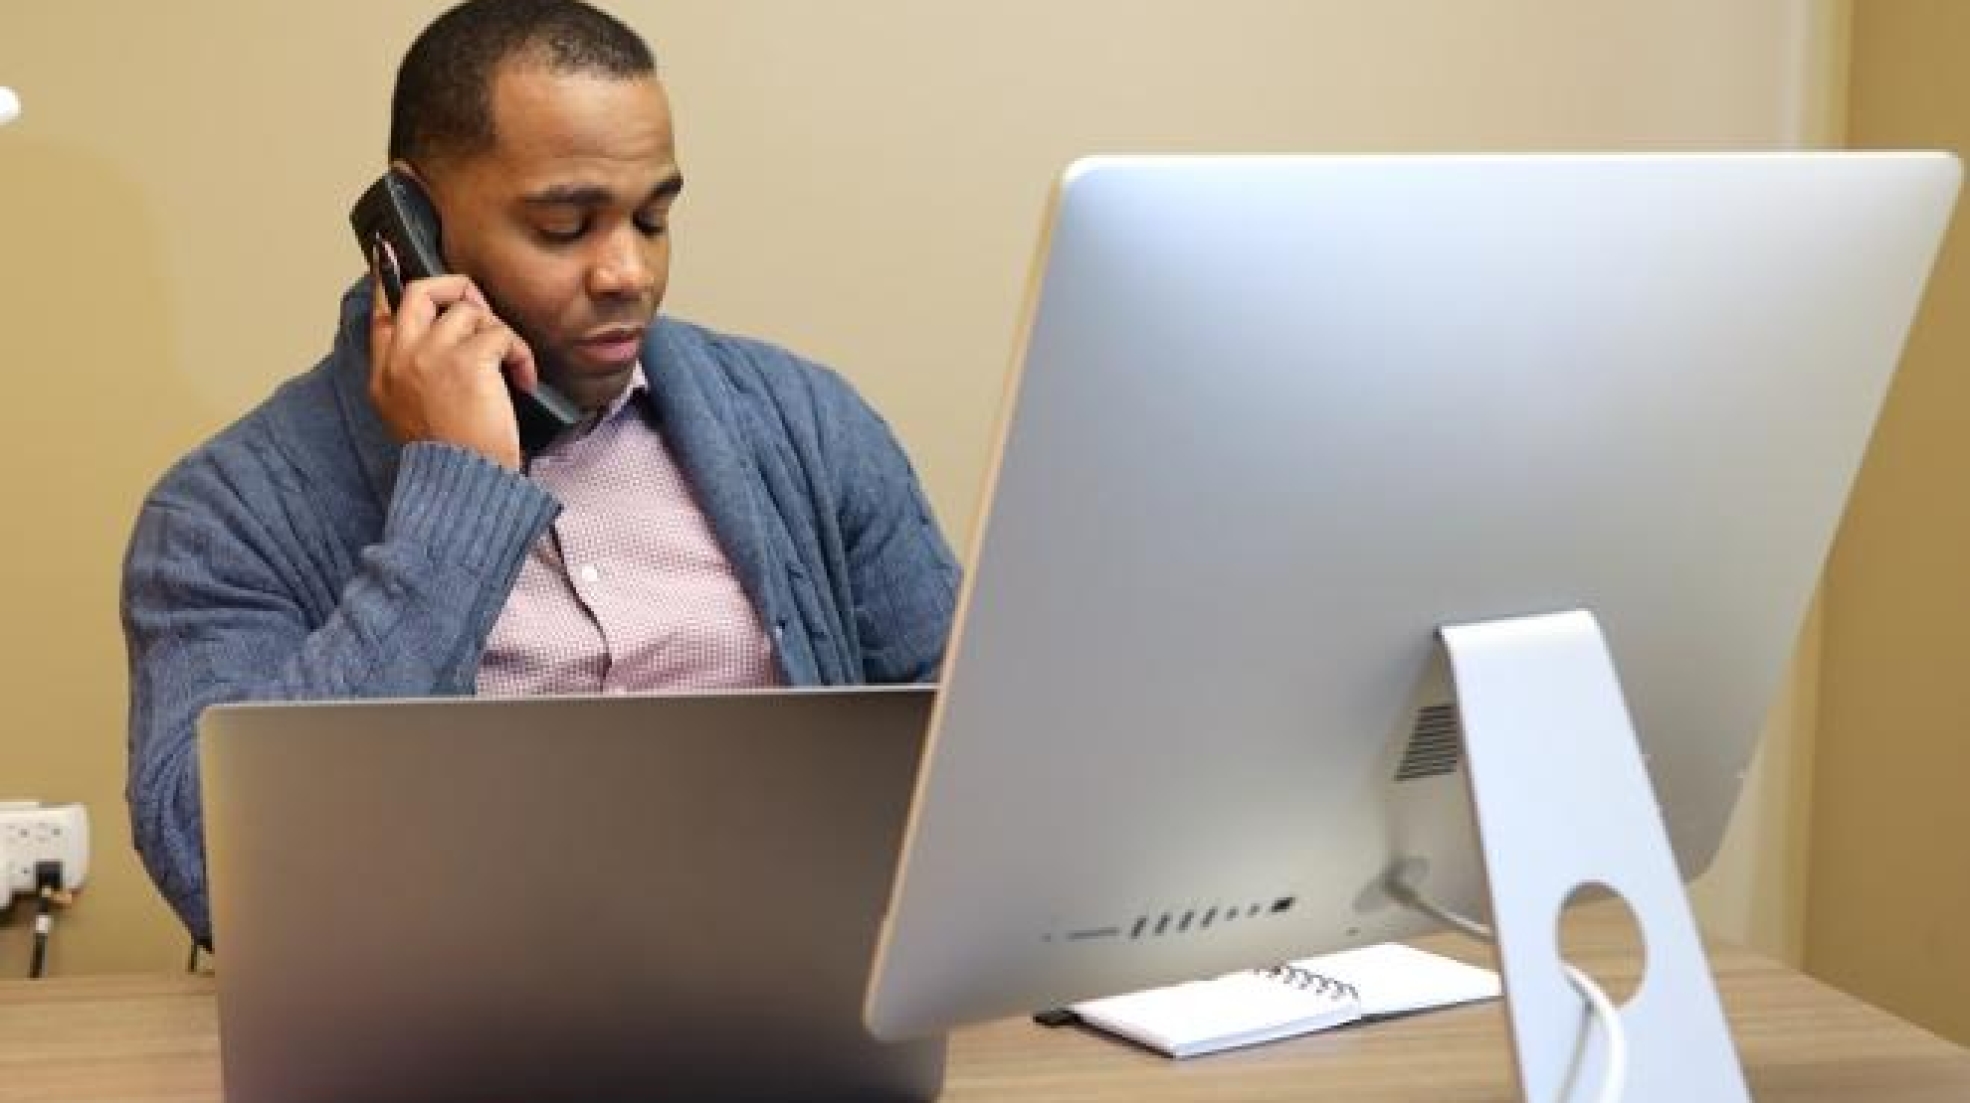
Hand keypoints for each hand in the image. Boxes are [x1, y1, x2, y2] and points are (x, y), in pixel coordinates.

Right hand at [367, 263, 539, 470]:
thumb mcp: (414, 418)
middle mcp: (402, 358)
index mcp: (385, 374)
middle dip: (457, 289)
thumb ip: (416, 378)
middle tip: (481, 312)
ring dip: (500, 334)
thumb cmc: (452, 460)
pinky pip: (501, 333)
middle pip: (422, 291)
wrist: (463, 486)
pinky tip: (524, 381)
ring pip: (471, 311)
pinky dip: (521, 354)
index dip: (388, 281)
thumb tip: (441, 344)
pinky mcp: (467, 360)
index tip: (389, 257)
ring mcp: (432, 355)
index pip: (382, 312)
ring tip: (510, 367)